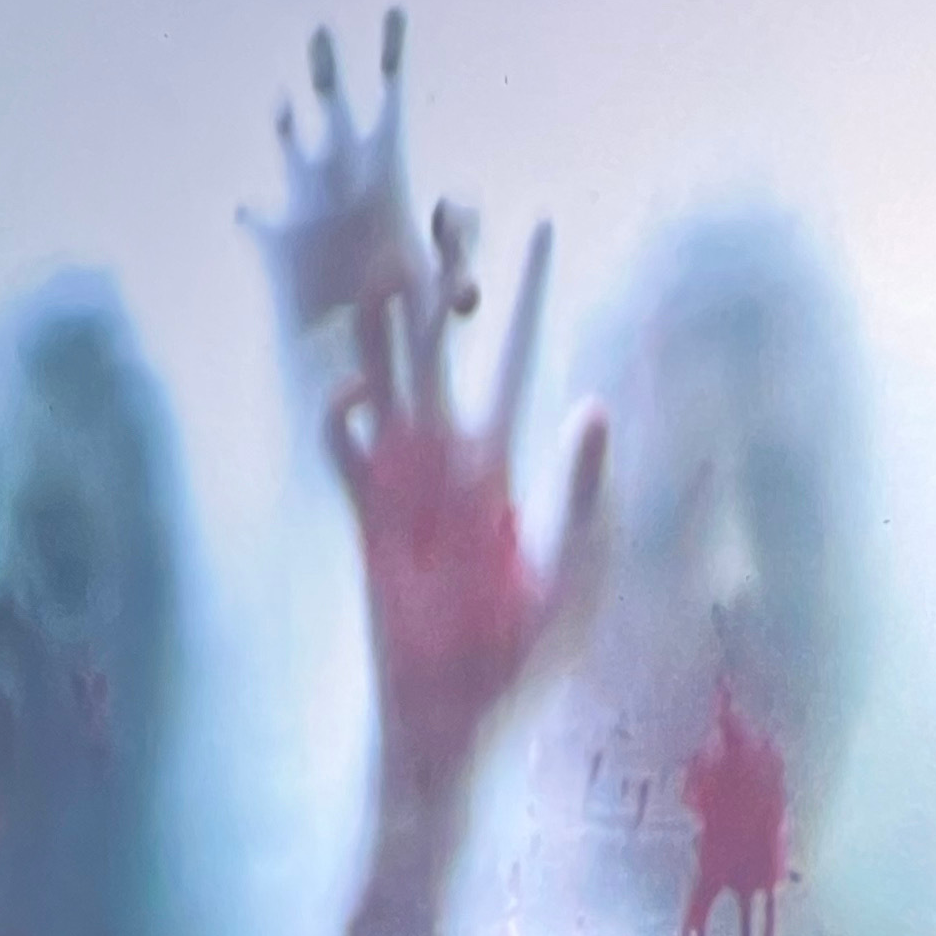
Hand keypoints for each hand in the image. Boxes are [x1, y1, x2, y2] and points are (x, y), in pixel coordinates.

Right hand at [328, 252, 609, 809]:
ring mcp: (403, 487)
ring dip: (385, 331)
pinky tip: (357, 391)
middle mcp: (452, 463)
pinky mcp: (366, 522)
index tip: (538, 222)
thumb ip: (584, 493)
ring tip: (389, 274)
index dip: (528, 291)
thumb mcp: (572, 578)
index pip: (520, 355)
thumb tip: (593, 404)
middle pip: (444, 351)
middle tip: (444, 213)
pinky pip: (345, 452)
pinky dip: (342, 416)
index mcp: (508, 466)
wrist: (453, 721)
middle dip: (442, 287)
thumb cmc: (521, 662)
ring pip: (389, 383)